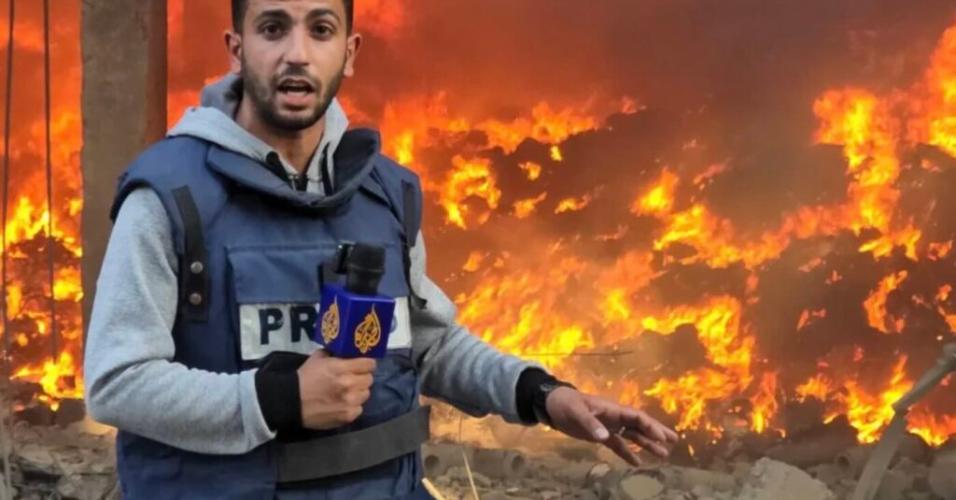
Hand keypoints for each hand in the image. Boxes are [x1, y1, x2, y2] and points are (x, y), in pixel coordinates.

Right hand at [297, 350, 375, 429]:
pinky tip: (343, 404)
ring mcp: (350, 402)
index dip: (366, 364)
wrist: (291, 402)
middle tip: (354, 379)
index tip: (363, 365)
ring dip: (359, 392)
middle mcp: (349, 384)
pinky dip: (353, 406)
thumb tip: (344, 351)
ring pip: (366, 394)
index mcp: (342, 368)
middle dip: (362, 377)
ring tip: (348, 393)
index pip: (369, 364)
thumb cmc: (304, 379)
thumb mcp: (317, 359)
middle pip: (369, 379)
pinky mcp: (348, 416)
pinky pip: (359, 409)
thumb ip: (333, 354)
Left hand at [545, 387, 678, 465]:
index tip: (663, 437)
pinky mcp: (600, 435)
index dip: (651, 426)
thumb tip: (605, 437)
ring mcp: (609, 426)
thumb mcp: (576, 412)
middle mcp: (615, 417)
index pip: (636, 417)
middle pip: (640, 425)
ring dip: (647, 444)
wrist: (552, 404)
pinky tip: (638, 463)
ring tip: (664, 454)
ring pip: (633, 436)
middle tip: (674, 441)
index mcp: (613, 409)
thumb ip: (591, 424)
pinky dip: (628, 453)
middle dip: (657, 432)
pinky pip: (618, 445)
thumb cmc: (566, 403)